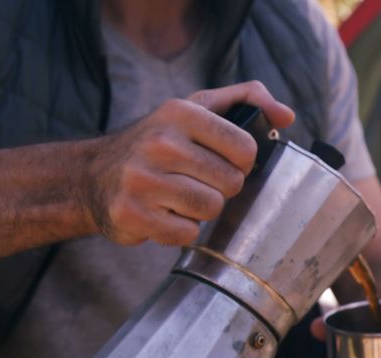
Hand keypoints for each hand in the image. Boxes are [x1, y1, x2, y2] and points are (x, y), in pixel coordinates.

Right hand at [82, 81, 294, 245]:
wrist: (93, 175)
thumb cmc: (159, 142)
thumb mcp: (198, 107)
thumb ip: (248, 101)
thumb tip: (287, 116)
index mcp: (181, 113)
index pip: (245, 148)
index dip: (241, 161)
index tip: (224, 160)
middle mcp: (160, 144)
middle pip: (231, 183)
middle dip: (221, 186)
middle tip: (197, 180)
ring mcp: (142, 180)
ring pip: (211, 209)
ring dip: (201, 209)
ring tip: (180, 196)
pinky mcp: (132, 214)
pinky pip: (187, 234)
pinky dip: (181, 229)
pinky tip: (164, 213)